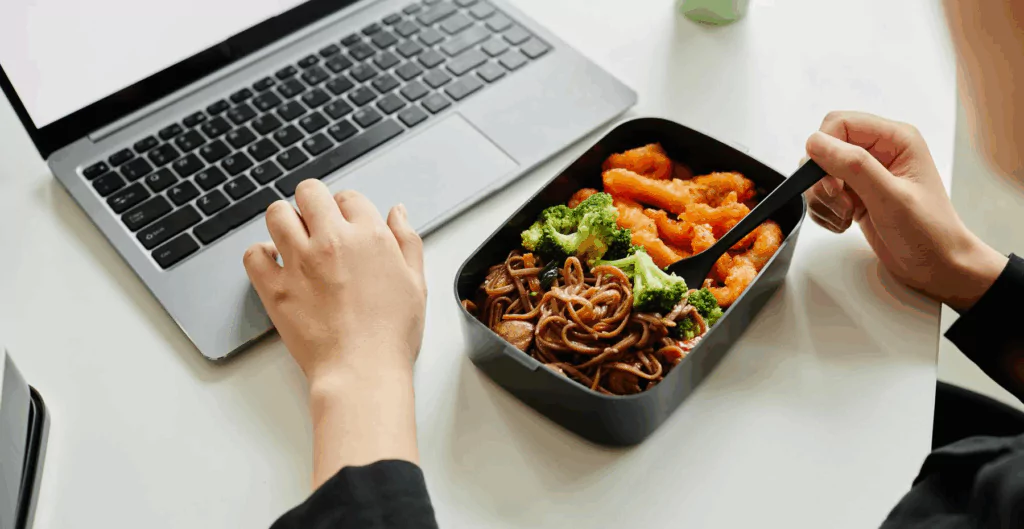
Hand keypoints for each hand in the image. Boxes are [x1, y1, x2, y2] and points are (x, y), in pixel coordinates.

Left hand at [243, 181, 425, 485]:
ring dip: (285, 221)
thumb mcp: (416, 282)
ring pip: (276, 214)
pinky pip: (253, 254)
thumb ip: (407, 240)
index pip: (349, 197)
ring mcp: (299, 262)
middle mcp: (331, 241)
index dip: (347, 208)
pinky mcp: (275, 288)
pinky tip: (275, 264)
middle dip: (313, 203)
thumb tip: (397, 212)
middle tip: (317, 224)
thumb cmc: (391, 334)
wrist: (362, 371)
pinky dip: (260, 255)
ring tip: (293, 239)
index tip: (346, 224)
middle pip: (309, 192)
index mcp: (369, 236)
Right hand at [804, 111, 1006, 311]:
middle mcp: (878, 151)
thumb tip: (815, 143)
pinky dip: (824, 212)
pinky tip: (845, 224)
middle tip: (842, 203)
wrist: (935, 266)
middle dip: (823, 180)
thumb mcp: (890, 197)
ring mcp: (865, 174)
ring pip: (818, 174)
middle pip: (824, 148)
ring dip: (824, 200)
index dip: (825, 149)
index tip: (831, 182)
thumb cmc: (928, 232)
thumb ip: (853, 166)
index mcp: (895, 139)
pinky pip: (821, 194)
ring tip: (847, 216)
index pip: (839, 123)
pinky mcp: (854, 194)